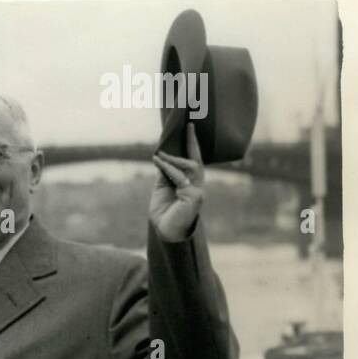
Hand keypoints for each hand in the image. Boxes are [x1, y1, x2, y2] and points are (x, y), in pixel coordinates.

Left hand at [150, 122, 204, 241]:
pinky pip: (180, 178)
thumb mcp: (162, 188)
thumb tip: (161, 156)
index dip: (192, 144)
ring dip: (174, 158)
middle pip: (197, 160)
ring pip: (190, 167)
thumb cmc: (164, 213)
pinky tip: (159, 162)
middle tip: (188, 126)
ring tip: (159, 154)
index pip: (194, 160)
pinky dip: (168, 169)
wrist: (165, 232)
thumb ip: (165, 173)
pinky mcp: (194, 197)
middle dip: (193, 142)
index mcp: (191, 183)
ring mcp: (198, 191)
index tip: (189, 127)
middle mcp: (198, 185)